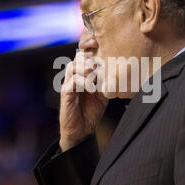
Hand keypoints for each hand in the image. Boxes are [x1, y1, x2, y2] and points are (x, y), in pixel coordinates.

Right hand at [59, 35, 107, 151]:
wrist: (81, 131)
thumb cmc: (90, 112)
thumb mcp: (102, 95)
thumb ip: (106, 83)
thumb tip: (118, 73)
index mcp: (81, 76)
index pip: (83, 57)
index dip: (92, 53)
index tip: (104, 55)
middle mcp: (73, 78)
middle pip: (77, 58)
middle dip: (89, 59)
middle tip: (100, 64)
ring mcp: (68, 86)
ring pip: (72, 67)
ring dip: (85, 68)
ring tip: (96, 74)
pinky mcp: (65, 95)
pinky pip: (72, 82)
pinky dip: (83, 82)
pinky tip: (92, 88)